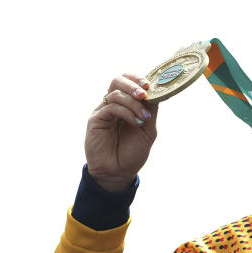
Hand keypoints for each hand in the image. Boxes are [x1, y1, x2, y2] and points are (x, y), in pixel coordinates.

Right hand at [85, 73, 158, 191]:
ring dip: (133, 103)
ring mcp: (103, 111)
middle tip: (144, 94)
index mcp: (126, 105)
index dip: (138, 78)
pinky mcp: (96, 119)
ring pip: (115, 93)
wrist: (118, 173)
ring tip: (145, 117)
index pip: (129, 82)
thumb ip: (151, 111)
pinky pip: (111, 107)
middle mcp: (113, 105)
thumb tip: (156, 92)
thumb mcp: (148, 130)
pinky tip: (136, 122)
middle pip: (118, 81)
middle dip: (133, 84)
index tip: (150, 84)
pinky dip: (126, 112)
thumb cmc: (132, 153)